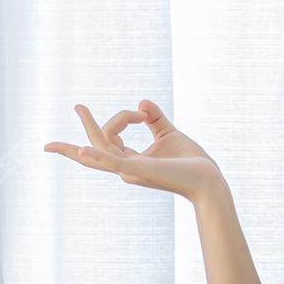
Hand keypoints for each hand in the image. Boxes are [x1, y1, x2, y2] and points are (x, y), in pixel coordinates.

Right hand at [43, 100, 224, 200]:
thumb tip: (142, 102)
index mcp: (131, 162)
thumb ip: (155, 118)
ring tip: (80, 107)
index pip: (110, 138)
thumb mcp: (169, 134)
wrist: (209, 181)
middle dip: (80, 134)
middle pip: (96, 147)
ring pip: (101, 148)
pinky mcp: (142, 170)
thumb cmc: (192, 162)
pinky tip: (81, 149)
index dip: (123, 118)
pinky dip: (98, 155)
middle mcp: (126, 168)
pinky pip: (114, 162)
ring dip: (90, 127)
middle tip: (74, 109)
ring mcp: (131, 171)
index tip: (143, 113)